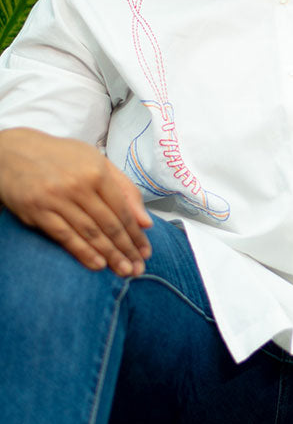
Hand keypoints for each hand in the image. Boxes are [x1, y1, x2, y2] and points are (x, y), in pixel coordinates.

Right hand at [0, 127, 151, 274]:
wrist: (15, 153)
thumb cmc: (64, 158)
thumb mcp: (98, 162)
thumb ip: (125, 189)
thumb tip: (145, 221)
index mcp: (98, 172)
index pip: (123, 209)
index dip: (136, 233)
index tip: (146, 251)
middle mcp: (79, 186)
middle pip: (109, 224)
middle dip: (126, 249)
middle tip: (138, 269)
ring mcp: (57, 199)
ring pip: (90, 233)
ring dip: (109, 255)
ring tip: (124, 270)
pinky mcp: (37, 212)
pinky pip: (65, 237)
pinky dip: (83, 253)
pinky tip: (98, 264)